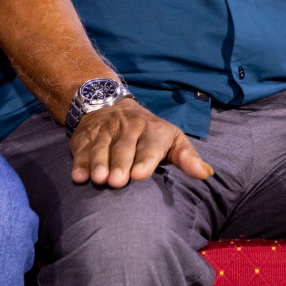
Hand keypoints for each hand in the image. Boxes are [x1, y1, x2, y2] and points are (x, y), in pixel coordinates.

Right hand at [69, 99, 211, 187]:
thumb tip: (206, 174)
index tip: (139, 175)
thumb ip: (187, 157)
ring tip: (98, 179)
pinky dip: (79, 162)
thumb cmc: (150, 132)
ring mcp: (104, 130)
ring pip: (100, 146)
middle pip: (123, 146)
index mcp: (151, 129)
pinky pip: (81, 148)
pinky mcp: (85, 135)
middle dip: (119, 163)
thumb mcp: (172, 139)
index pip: (149, 145)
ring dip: (98, 162)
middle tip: (117, 181)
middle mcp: (126, 127)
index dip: (144, 159)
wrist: (110, 104)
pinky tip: (78, 176)